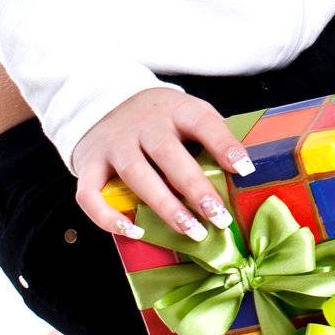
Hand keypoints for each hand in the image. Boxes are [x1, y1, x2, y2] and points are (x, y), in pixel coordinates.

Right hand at [71, 86, 255, 239]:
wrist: (104, 102)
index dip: (224, 145)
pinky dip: (109, 217)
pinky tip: (134, 232)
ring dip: (165, 207)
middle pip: (169, 155)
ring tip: (191, 231)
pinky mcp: (89, 163)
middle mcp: (143, 124)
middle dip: (195, 189)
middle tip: (219, 217)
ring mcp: (114, 143)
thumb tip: (243, 173)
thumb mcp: (186, 113)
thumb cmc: (159, 119)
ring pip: (136, 176)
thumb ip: (209, 136)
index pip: (202, 122)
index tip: (245, 170)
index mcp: (175, 109)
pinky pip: (91, 194)